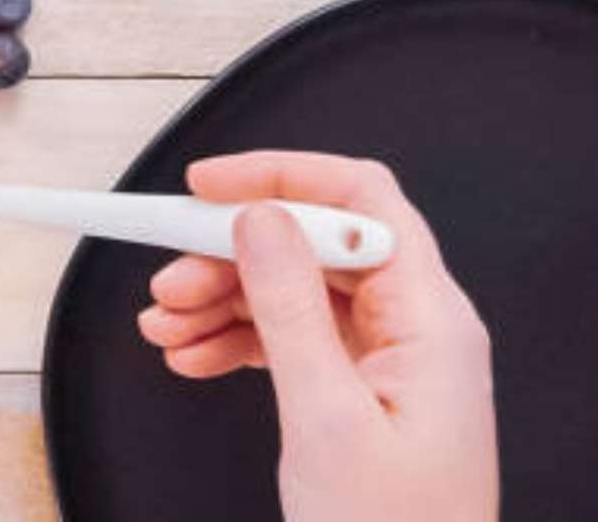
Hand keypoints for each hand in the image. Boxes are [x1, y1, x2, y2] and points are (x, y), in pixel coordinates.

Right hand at [137, 152, 497, 521]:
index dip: (280, 178)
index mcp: (431, 320)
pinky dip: (238, 340)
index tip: (208, 186)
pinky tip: (192, 355)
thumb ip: (290, 310)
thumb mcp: (326, 419)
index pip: (359, 200)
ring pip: (296, 292)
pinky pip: (295, 338)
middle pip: (316, 245)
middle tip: (169, 278)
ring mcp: (392, 360)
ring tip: (165, 325)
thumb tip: (261, 220)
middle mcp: (418, 328)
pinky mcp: (365, 392)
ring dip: (224, 299)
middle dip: (233, 253)